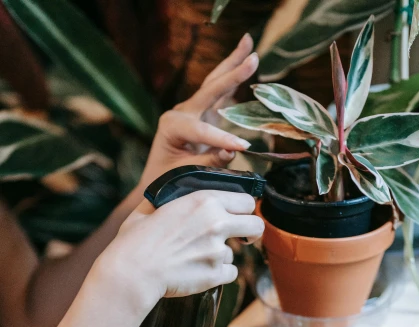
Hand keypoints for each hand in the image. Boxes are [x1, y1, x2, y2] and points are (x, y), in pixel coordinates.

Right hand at [98, 190, 263, 310]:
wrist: (132, 272)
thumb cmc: (136, 239)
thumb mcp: (151, 206)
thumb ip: (172, 198)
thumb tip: (175, 191)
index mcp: (204, 200)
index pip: (246, 201)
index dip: (244, 209)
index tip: (238, 215)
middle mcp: (217, 223)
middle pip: (257, 225)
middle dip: (251, 231)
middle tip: (242, 237)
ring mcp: (217, 251)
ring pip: (237, 253)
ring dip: (223, 256)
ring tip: (199, 258)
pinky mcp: (215, 275)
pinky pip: (231, 273)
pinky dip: (220, 274)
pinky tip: (201, 272)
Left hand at [140, 34, 257, 187]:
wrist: (157, 182)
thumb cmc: (168, 181)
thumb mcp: (185, 174)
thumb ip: (209, 162)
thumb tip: (234, 150)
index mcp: (172, 125)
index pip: (202, 129)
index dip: (223, 138)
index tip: (243, 147)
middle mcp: (181, 112)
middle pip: (211, 88)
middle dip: (233, 72)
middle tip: (253, 55)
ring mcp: (192, 111)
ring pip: (215, 84)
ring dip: (233, 64)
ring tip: (248, 43)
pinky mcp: (202, 115)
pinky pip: (220, 95)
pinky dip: (233, 80)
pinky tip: (243, 65)